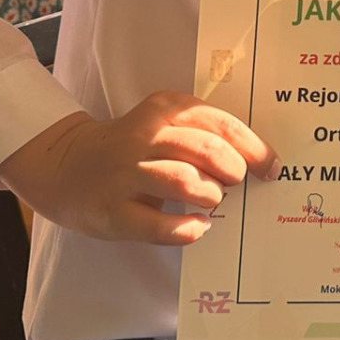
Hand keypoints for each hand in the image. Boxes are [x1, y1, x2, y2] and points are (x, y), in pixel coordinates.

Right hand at [0, 92, 278, 244]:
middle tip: (233, 184)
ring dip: (210, 195)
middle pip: (206, 149)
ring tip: (211, 201)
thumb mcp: (164, 126)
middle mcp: (144, 136)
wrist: (68, 166)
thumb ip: (203, 135)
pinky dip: (186, 229)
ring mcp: (126, 174)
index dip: (254, 147)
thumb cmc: (133, 149)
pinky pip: (158, 224)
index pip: (220, 123)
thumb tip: (259, 163)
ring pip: (183, 181)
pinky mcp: (113, 211)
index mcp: (164, 109)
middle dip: (232, 170)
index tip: (271, 167)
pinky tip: (196, 227)